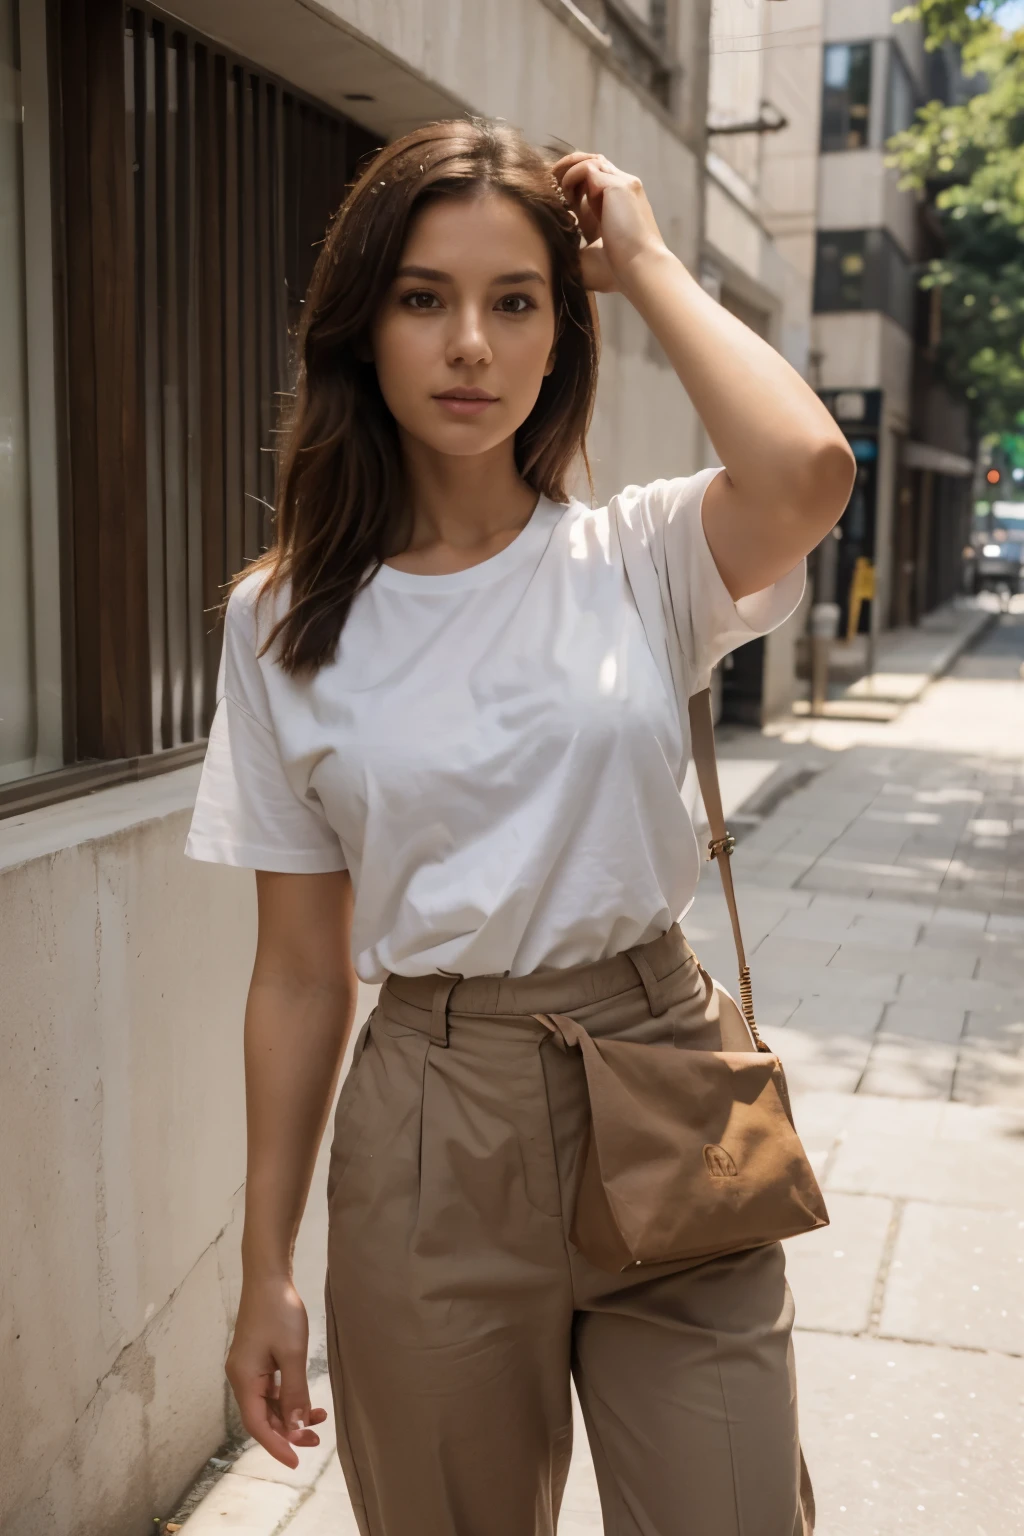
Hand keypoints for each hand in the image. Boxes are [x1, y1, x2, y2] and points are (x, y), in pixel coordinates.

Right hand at [225, 1276, 328, 1467]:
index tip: (296, 1462)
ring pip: (267, 1403)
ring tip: (319, 1419)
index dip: (276, 1446)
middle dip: (287, 1431)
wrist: (268, 1277)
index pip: (257, 1425)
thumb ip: (294, 1392)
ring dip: (290, 1414)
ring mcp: (248, 1368)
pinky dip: (288, 1397)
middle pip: (262, 1417)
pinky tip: (306, 1400)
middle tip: (316, 1441)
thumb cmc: (279, 1312)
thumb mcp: (292, 1354)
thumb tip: (295, 1427)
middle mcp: (241, 1377)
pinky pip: (270, 1388)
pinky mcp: (256, 1358)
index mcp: (243, 1379)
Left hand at [550, 151, 668, 293]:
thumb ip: (572, 246)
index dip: (569, 185)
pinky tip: (565, 196)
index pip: (592, 182)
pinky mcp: (618, 185)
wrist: (639, 270)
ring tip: (551, 185)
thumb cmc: (616, 273)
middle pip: (592, 165)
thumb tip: (546, 250)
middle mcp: (621, 192)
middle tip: (547, 184)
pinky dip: (571, 177)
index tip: (551, 198)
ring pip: (590, 161)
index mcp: (616, 207)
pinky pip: (587, 168)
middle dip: (567, 170)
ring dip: (567, 169)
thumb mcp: (587, 257)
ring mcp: (622, 185)